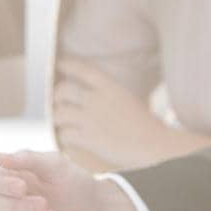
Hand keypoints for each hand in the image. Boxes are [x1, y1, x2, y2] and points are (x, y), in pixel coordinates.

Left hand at [52, 62, 176, 169]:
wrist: (152, 145)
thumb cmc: (147, 125)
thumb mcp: (129, 101)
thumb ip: (112, 97)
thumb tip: (97, 97)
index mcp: (110, 87)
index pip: (83, 70)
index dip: (69, 65)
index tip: (60, 64)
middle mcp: (97, 99)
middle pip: (63, 90)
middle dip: (58, 98)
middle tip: (60, 104)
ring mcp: (91, 118)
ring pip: (59, 113)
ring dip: (59, 120)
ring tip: (64, 124)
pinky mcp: (88, 137)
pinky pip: (65, 134)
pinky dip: (65, 139)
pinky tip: (70, 141)